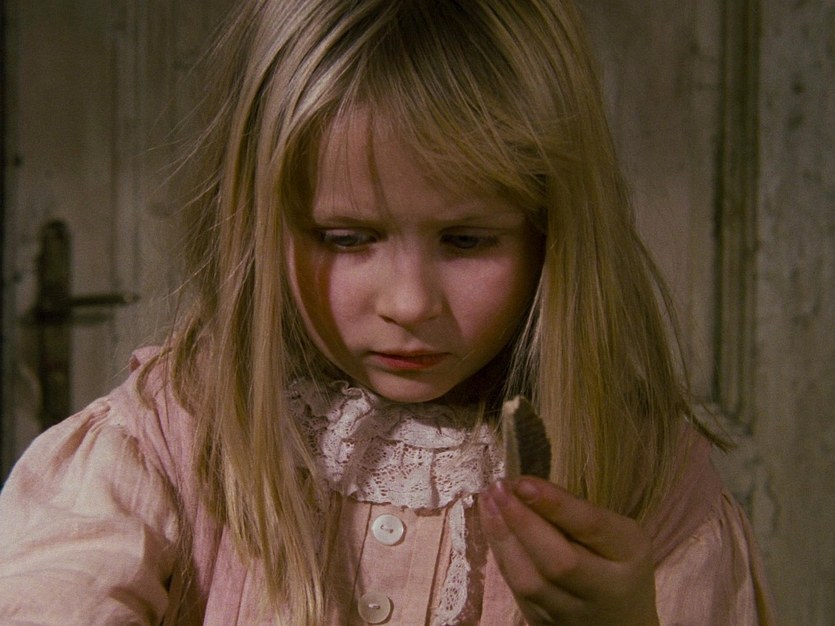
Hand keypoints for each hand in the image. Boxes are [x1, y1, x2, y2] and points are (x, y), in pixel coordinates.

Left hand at [478, 477, 658, 625]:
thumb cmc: (616, 563)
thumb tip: (524, 487)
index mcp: (628, 554)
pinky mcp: (544, 623)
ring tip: (488, 500)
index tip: (523, 482)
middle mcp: (603, 590)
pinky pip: (517, 590)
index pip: (592, 528)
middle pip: (559, 562)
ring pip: (530, 582)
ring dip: (502, 537)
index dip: (555, 504)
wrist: (621, 621)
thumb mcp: (614, 532)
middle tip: (498, 488)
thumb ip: (577, 513)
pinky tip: (491, 524)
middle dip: (522, 522)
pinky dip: (501, 553)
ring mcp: (572, 613)